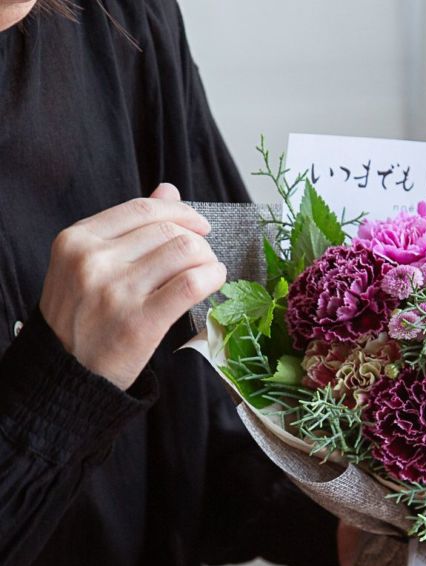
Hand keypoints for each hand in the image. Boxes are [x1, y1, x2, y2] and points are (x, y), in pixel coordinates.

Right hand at [40, 183, 224, 389]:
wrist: (67, 372)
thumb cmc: (83, 316)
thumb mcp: (89, 264)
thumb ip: (128, 227)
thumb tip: (168, 189)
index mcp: (78, 239)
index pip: (143, 208)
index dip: (181, 211)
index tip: (200, 225)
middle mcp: (93, 260)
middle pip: (168, 230)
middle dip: (197, 241)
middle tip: (204, 259)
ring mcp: (116, 290)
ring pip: (184, 252)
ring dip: (208, 259)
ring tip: (209, 272)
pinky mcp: (140, 321)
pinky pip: (190, 284)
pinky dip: (212, 277)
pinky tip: (215, 281)